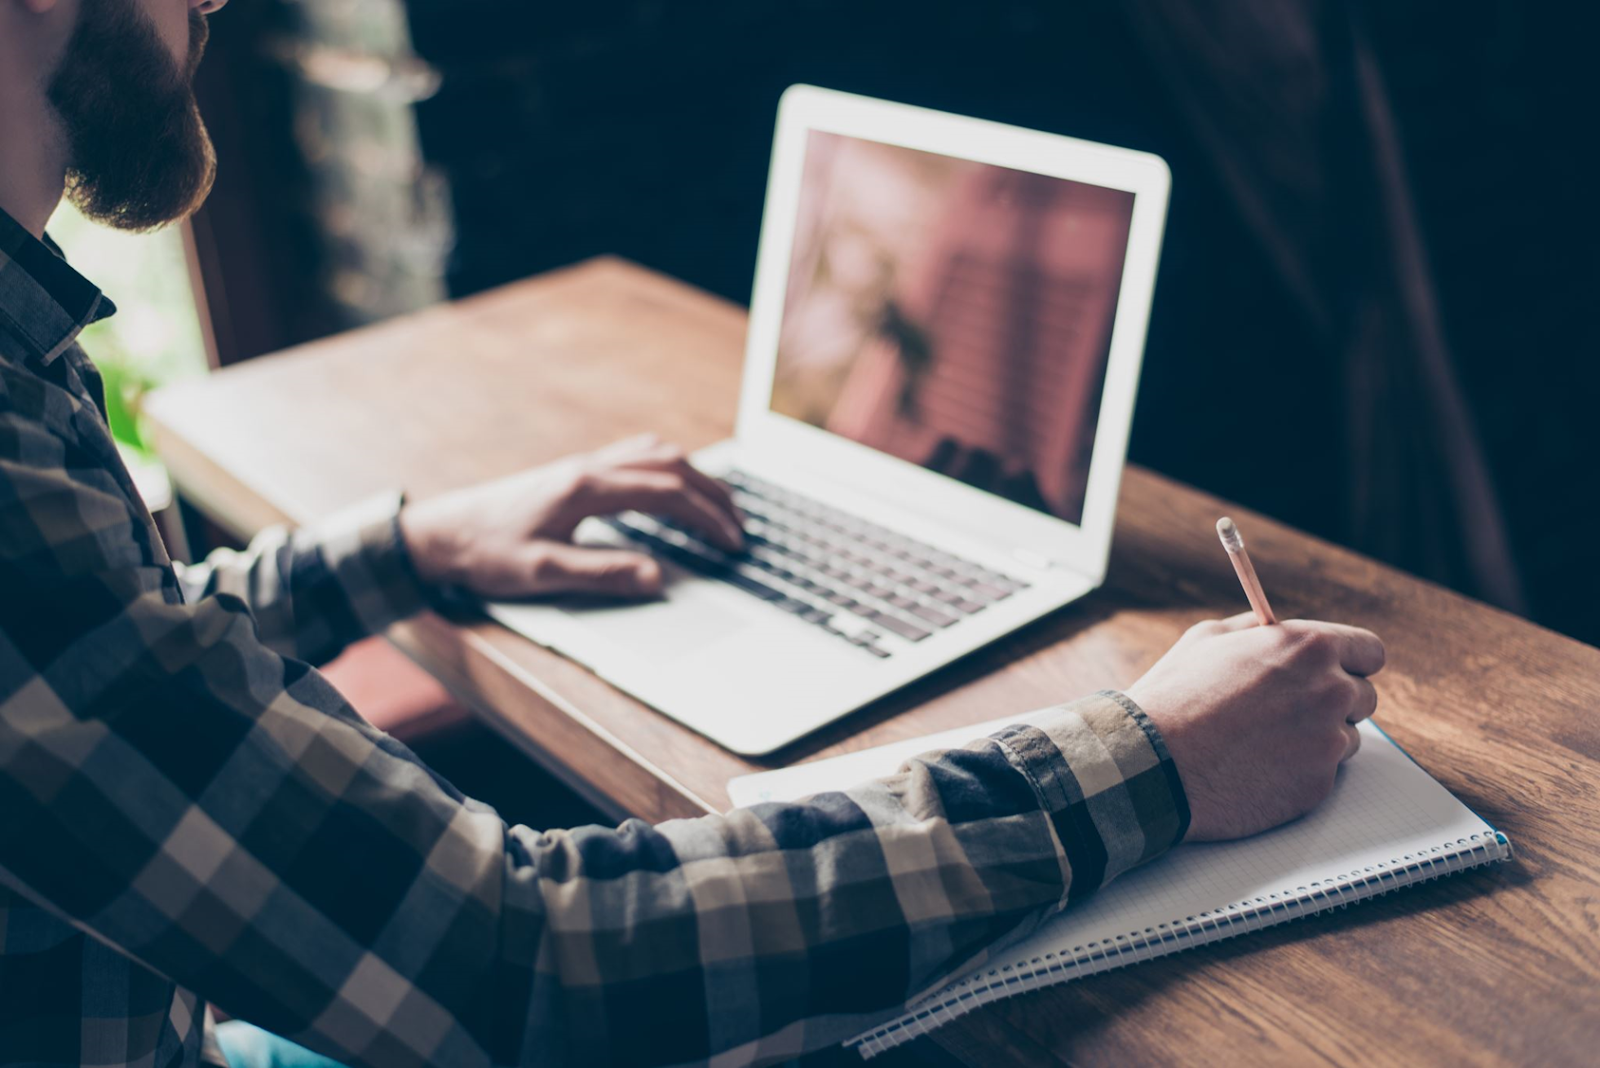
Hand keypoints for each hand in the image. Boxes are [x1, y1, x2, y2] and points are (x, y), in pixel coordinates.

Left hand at [397, 435, 742, 599]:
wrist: (441, 533)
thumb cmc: (486, 554)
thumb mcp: (543, 573)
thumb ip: (603, 574)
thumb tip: (658, 577)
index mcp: (587, 488)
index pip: (665, 492)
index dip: (706, 516)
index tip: (732, 541)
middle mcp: (589, 468)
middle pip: (670, 465)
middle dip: (712, 495)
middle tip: (740, 527)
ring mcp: (582, 466)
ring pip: (654, 454)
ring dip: (694, 476)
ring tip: (720, 505)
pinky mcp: (574, 473)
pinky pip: (635, 456)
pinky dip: (668, 468)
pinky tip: (673, 486)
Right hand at [1125, 613, 1384, 841]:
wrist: (1153, 760)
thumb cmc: (1175, 696)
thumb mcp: (1208, 638)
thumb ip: (1257, 631)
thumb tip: (1274, 630)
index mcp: (1309, 647)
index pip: (1369, 651)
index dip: (1351, 661)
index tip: (1337, 670)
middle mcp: (1330, 691)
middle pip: (1364, 696)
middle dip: (1335, 701)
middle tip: (1292, 709)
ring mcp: (1328, 742)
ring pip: (1346, 737)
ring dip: (1318, 738)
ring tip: (1265, 740)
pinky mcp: (1319, 784)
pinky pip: (1324, 773)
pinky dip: (1299, 770)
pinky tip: (1258, 766)